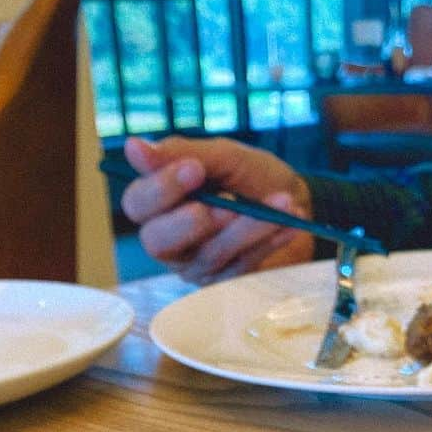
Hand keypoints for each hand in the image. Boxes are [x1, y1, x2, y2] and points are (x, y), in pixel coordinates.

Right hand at [120, 136, 315, 283]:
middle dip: (190, 223)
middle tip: (226, 206)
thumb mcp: (223, 156)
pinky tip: (289, 223)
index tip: (194, 169)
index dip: (161, 189)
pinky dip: (268, 240)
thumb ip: (182, 152)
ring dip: (249, 226)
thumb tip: (134, 147)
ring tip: (281, 202)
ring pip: (210, 253)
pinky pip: (242, 266)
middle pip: (157, 242)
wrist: (298, 205)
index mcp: (161, 205)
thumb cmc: (252, 178)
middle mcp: (171, 241)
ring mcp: (198, 267)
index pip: (138, 204)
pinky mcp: (227, 284)